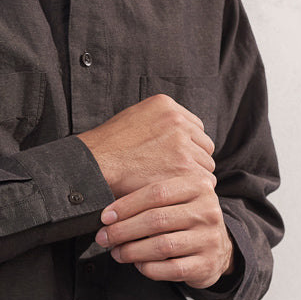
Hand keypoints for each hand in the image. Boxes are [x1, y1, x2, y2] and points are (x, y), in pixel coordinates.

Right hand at [76, 94, 214, 196]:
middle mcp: (177, 120)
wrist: (94, 165)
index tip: (178, 159)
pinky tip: (176, 194)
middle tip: (178, 175)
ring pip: (205, 164)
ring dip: (193, 176)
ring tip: (174, 186)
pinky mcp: (183, 166)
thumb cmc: (109, 149)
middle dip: (194, 160)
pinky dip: (191, 189)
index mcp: (166, 105)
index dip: (189, 146)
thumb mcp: (133, 119)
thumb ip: (158, 123)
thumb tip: (180, 134)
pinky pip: (203, 180)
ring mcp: (182, 143)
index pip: (195, 127)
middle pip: (204, 145)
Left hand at [96, 176, 236, 288]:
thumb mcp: (177, 200)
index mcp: (199, 186)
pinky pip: (171, 268)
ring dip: (132, 251)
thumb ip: (150, 197)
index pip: (157, 192)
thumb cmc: (185, 221)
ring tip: (117, 252)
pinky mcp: (207, 263)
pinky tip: (139, 264)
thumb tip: (108, 211)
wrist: (217, 248)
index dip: (126, 205)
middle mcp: (208, 210)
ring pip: (162, 245)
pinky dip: (149, 268)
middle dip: (123, 230)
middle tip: (104, 237)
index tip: (105, 217)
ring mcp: (210, 238)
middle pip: (157, 219)